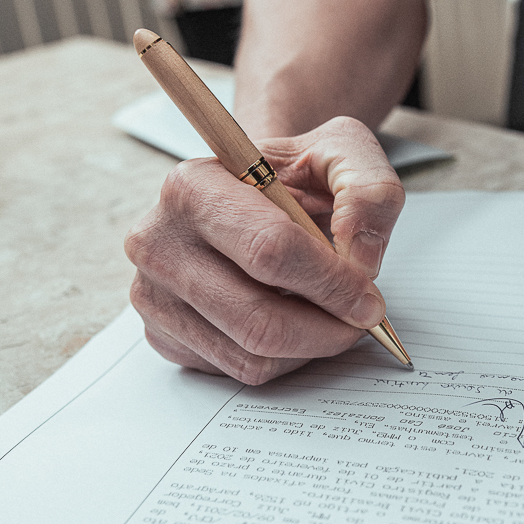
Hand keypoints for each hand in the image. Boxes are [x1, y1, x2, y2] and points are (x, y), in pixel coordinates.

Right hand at [125, 117, 405, 383]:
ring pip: (251, 355)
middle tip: (361, 320)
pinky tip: (295, 322)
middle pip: (258, 319)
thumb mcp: (342, 153)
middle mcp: (157, 242)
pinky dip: (283, 358)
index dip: (332, 284)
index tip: (370, 299)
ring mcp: (153, 294)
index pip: (269, 250)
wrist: (247, 192)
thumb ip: (369, 191)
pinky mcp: (162, 335)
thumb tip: (361, 257)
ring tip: (332, 317)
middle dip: (327, 329)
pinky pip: (238, 370)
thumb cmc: (291, 176)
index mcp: (192, 186)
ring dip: (310, 347)